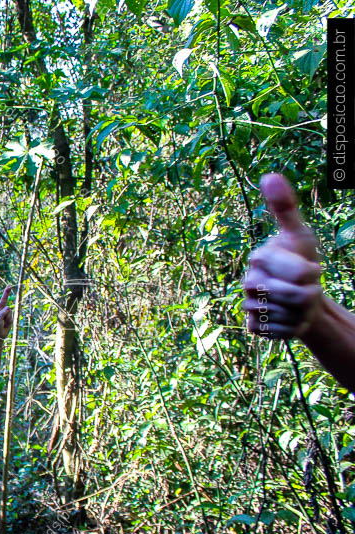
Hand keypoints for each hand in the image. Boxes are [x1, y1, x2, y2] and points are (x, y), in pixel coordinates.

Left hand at [0, 284, 13, 339]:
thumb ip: (2, 312)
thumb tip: (9, 307)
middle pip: (3, 300)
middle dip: (6, 293)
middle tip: (9, 286)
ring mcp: (5, 314)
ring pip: (8, 311)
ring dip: (6, 317)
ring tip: (2, 323)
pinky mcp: (9, 317)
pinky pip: (11, 316)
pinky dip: (9, 320)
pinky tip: (5, 324)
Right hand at [242, 174, 322, 338]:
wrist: (300, 298)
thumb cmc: (300, 262)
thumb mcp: (298, 234)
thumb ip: (284, 206)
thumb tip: (268, 175)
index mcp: (258, 258)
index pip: (299, 272)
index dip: (313, 273)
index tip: (310, 268)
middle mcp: (247, 281)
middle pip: (293, 295)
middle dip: (309, 295)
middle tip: (306, 289)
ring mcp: (248, 305)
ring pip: (287, 314)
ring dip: (300, 312)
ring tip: (296, 303)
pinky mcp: (253, 326)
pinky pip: (279, 331)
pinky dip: (291, 328)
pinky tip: (288, 318)